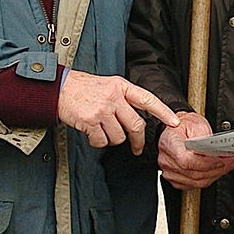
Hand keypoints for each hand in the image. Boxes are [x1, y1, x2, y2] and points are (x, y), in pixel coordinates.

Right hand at [57, 72, 178, 154]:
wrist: (59, 88)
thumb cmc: (84, 88)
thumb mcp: (109, 85)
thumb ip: (124, 98)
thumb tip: (138, 118)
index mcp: (122, 86)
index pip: (148, 100)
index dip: (163, 112)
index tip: (174, 122)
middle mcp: (114, 97)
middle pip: (136, 125)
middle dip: (138, 140)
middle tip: (137, 148)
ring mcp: (103, 109)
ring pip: (119, 136)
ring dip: (112, 140)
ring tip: (103, 130)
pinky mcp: (91, 121)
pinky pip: (102, 141)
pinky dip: (98, 142)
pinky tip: (92, 133)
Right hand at [158, 112, 233, 189]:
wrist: (177, 130)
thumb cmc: (184, 126)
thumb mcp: (196, 124)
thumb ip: (205, 138)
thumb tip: (216, 151)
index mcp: (169, 143)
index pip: (186, 161)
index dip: (206, 163)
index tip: (221, 160)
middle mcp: (166, 160)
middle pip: (193, 173)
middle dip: (216, 169)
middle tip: (231, 162)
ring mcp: (169, 171)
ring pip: (195, 182)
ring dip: (214, 175)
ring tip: (227, 166)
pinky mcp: (175, 179)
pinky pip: (193, 185)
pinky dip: (207, 179)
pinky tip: (216, 172)